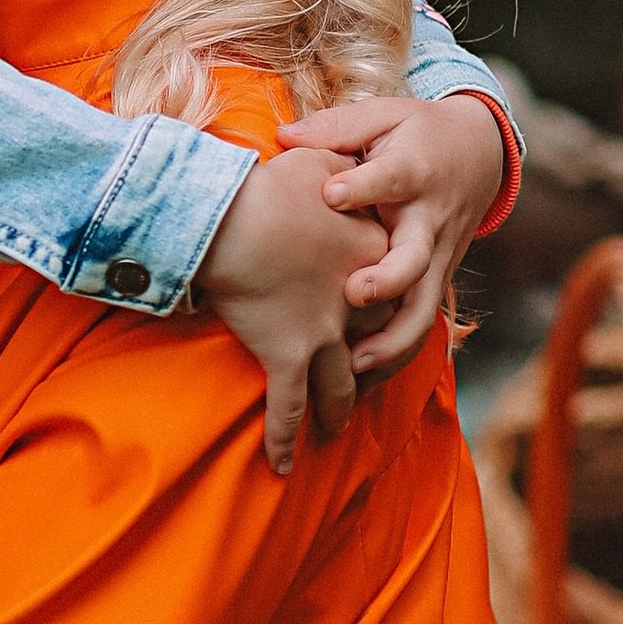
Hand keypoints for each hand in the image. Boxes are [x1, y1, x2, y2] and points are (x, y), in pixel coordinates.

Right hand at [196, 149, 393, 476]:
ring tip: (332, 433)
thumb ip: (337, 165)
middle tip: (364, 387)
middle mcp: (358, 302)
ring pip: (338, 387)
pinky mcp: (290, 356)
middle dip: (370, 372)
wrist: (233, 217)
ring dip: (336, 411)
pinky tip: (283, 465)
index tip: (377, 318)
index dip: (383, 307)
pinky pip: (289, 408)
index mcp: (371, 254)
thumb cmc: (270, 185)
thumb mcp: (317, 162)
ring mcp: (326, 334)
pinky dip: (285, 438)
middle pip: (374, 346)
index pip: (389, 288)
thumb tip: (332, 158)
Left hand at [283, 89, 507, 381]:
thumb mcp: (385, 114)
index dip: (365, 187)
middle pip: (416, 259)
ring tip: (354, 367)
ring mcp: (437, 256)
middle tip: (353, 294)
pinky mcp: (437, 280)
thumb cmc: (418, 131)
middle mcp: (429, 219)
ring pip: (424, 309)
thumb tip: (283, 135)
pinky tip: (360, 385)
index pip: (393, 179)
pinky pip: (421, 325)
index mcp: (414, 170)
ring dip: (393, 341)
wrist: (481, 152)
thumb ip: (336, 128)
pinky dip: (395, 356)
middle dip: (388, 280)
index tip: (332, 194)